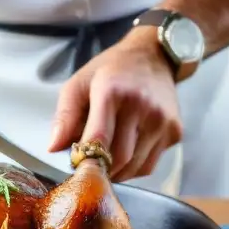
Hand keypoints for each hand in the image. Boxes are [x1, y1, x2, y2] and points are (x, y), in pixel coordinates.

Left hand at [48, 32, 182, 181]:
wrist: (154, 56)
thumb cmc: (111, 70)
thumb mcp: (80, 82)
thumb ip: (65, 115)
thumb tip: (54, 148)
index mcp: (112, 92)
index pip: (98, 139)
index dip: (85, 160)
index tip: (76, 166)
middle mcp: (141, 106)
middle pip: (118, 158)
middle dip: (101, 169)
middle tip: (89, 166)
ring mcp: (162, 121)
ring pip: (135, 167)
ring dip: (117, 172)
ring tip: (106, 161)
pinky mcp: (174, 132)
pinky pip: (150, 165)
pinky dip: (134, 168)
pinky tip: (125, 154)